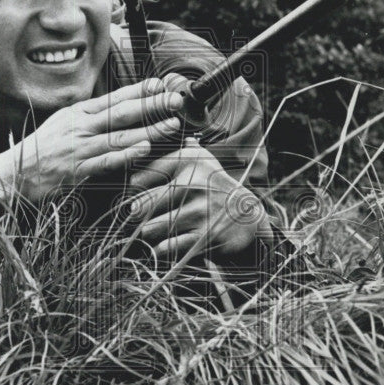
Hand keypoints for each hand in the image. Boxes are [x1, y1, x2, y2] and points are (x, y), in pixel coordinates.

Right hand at [0, 79, 184, 203]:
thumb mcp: (63, 125)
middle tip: (177, 100)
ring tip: (172, 124)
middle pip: (122, 112)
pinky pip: (106, 159)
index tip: (162, 84)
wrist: (13, 172)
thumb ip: (88, 118)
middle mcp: (80, 126)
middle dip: (152, 105)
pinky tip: (144, 148)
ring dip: (149, 129)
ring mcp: (79, 147)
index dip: (140, 91)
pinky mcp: (77, 169)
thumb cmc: (40, 151)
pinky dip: (126, 153)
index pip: (114, 98)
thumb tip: (113, 111)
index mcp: (78, 113)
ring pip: (120, 135)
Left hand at [128, 137, 270, 260]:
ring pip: (152, 227)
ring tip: (151, 230)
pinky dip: (162, 248)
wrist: (249, 218)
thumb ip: (190, 150)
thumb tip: (183, 137)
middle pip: (143, 204)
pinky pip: (168, 246)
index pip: (144, 174)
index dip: (134, 187)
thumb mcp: (207, 164)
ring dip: (149, 232)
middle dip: (138, 213)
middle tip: (139, 216)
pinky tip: (165, 244)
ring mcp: (199, 212)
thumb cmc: (219, 189)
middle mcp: (194, 185)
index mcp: (189, 163)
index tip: (135, 192)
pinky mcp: (204, 236)